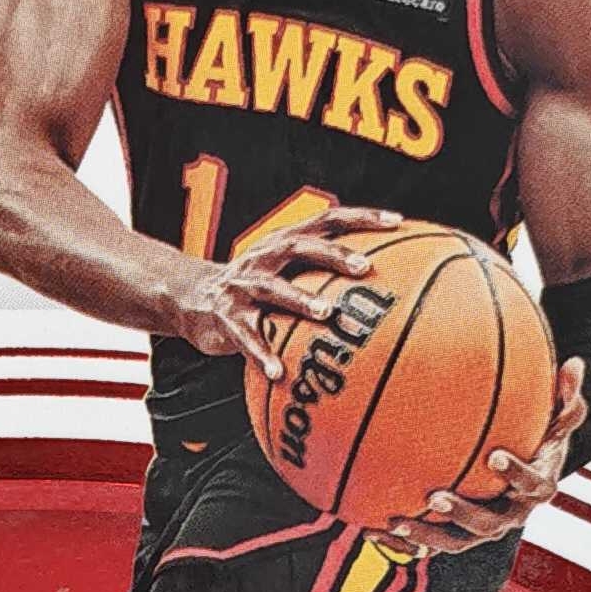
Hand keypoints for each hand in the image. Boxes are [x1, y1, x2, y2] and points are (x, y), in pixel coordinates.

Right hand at [164, 207, 402, 379]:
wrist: (193, 299)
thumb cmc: (256, 288)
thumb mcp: (286, 271)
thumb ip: (323, 273)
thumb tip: (382, 288)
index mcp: (284, 241)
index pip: (327, 220)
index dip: (361, 218)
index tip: (397, 221)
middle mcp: (264, 258)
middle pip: (300, 247)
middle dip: (333, 254)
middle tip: (364, 267)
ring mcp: (243, 286)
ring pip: (273, 289)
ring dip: (300, 300)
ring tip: (326, 313)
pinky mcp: (225, 316)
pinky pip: (246, 336)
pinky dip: (261, 354)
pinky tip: (277, 373)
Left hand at [383, 357, 587, 555]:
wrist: (525, 475)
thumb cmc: (539, 438)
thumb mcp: (556, 418)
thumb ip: (566, 396)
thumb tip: (575, 363)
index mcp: (537, 488)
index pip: (531, 485)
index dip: (515, 473)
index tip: (494, 456)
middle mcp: (511, 515)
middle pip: (488, 524)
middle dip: (462, 513)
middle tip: (435, 496)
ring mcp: (483, 530)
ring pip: (455, 543)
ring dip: (426, 537)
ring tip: (395, 521)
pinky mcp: (457, 537)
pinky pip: (429, 546)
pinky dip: (401, 544)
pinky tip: (369, 531)